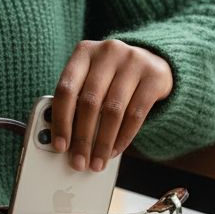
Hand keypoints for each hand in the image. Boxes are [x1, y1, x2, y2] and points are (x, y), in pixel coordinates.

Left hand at [51, 40, 173, 171]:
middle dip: (82, 138)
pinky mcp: (154, 76)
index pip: (66, 88)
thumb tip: (64, 141)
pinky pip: (136, 114)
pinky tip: (115, 151)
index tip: (60, 146)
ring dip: (103, 142)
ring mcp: (133, 61)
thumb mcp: (91, 78)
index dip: (61, 120)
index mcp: (84, 51)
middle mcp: (108, 51)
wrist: (151, 61)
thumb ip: (76, 100)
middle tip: (79, 162)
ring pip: (113, 111)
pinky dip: (123, 137)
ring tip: (97, 162)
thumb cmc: (111, 76)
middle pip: (90, 102)